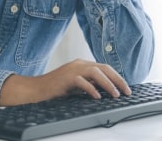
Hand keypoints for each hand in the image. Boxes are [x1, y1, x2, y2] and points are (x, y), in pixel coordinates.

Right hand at [0, 59, 131, 105]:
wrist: (35, 90)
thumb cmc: (55, 89)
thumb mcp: (76, 86)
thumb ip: (89, 84)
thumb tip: (106, 91)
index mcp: (82, 64)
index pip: (104, 68)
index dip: (116, 77)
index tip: (125, 88)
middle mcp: (79, 64)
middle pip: (103, 68)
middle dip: (117, 79)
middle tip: (126, 91)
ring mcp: (72, 69)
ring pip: (95, 72)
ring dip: (108, 84)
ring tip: (115, 95)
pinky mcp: (66, 78)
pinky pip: (82, 81)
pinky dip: (91, 89)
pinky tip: (97, 97)